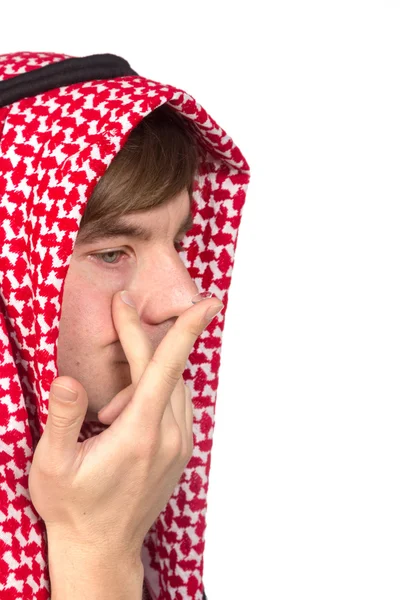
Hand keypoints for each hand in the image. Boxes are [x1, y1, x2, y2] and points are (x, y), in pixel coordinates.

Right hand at [28, 290, 222, 561]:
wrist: (101, 549)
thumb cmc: (74, 507)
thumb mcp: (53, 465)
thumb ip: (62, 418)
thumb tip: (67, 379)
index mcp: (140, 433)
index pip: (167, 367)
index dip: (186, 329)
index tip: (205, 301)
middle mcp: (169, 436)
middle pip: (166, 369)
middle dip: (140, 341)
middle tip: (120, 314)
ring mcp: (180, 445)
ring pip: (174, 387)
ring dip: (143, 377)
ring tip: (106, 414)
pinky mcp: (182, 452)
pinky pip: (177, 405)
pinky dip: (154, 394)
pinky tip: (123, 417)